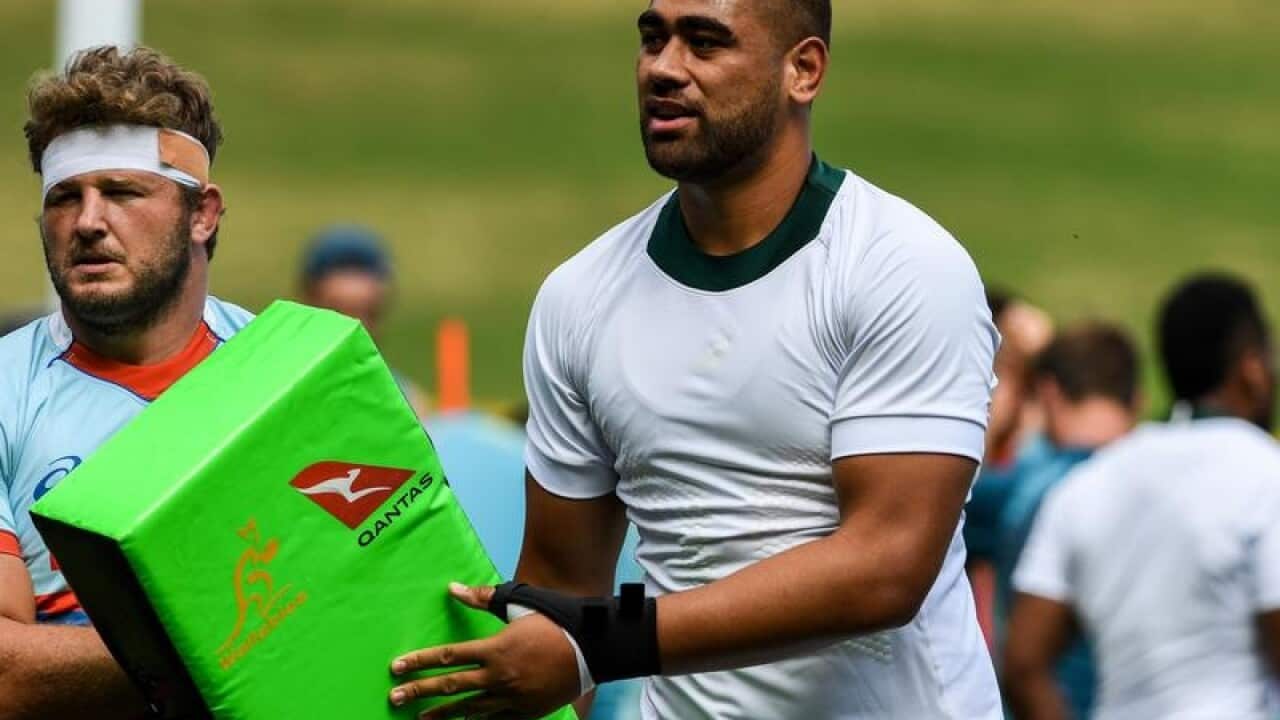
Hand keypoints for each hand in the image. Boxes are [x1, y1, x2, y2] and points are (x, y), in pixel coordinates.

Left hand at [389, 584, 581, 719]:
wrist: (592, 649)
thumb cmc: (555, 622)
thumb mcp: (519, 605)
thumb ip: (484, 599)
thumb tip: (453, 588)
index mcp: (494, 649)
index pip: (447, 657)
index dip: (419, 662)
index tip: (397, 667)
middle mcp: (498, 677)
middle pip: (450, 687)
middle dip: (419, 692)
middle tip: (395, 698)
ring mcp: (511, 698)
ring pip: (469, 710)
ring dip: (442, 714)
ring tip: (420, 719)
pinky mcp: (525, 712)